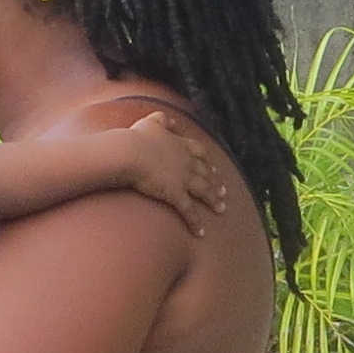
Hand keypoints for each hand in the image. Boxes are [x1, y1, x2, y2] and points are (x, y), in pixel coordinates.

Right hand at [116, 109, 231, 233]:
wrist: (130, 153)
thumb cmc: (136, 138)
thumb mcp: (150, 122)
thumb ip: (163, 119)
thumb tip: (172, 120)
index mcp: (181, 145)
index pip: (200, 153)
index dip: (208, 162)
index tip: (214, 168)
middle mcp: (186, 162)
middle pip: (206, 173)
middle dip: (216, 183)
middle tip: (223, 191)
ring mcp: (183, 178)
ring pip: (204, 191)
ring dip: (213, 200)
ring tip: (221, 209)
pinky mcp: (175, 194)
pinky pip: (188, 211)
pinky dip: (196, 222)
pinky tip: (201, 233)